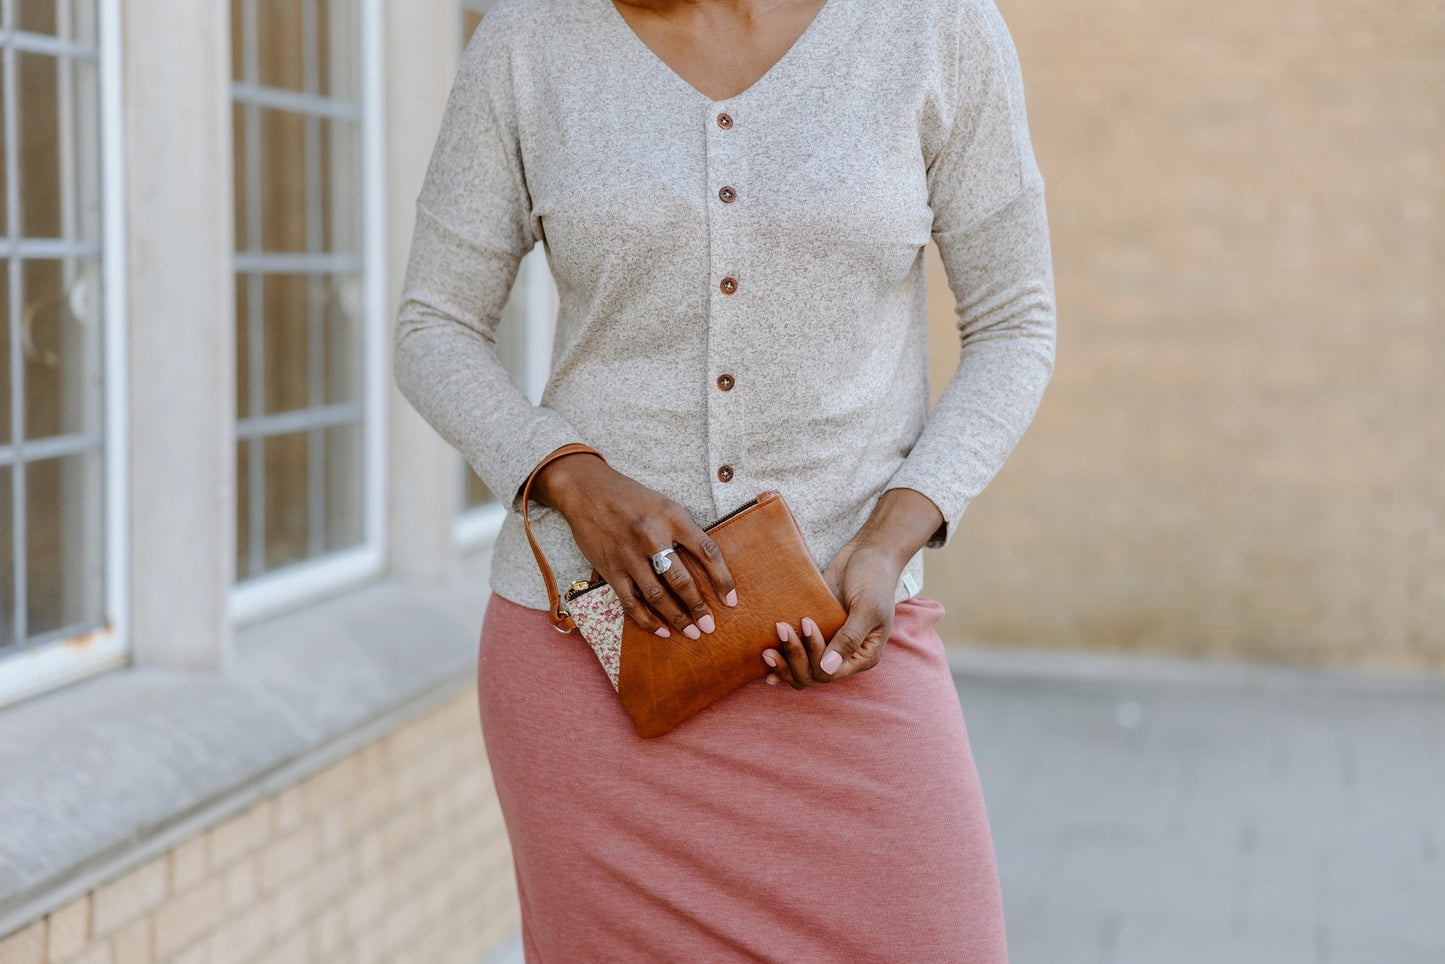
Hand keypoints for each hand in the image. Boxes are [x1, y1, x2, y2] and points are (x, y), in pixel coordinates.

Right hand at [530, 452, 738, 638]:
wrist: (587, 491)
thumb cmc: (631, 498)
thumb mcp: (664, 505)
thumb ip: (683, 531)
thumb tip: (704, 567)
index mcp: (672, 517)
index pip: (706, 551)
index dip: (722, 579)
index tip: (730, 600)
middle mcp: (652, 536)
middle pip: (682, 580)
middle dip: (699, 607)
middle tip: (710, 626)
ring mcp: (629, 554)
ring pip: (657, 596)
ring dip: (677, 618)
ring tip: (691, 632)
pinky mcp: (610, 568)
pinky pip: (631, 601)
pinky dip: (647, 620)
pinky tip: (661, 631)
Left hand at [760, 487, 942, 688]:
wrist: (868, 552)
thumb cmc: (874, 578)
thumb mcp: (867, 608)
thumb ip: (849, 638)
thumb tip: (827, 667)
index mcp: (863, 656)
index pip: (830, 672)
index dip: (813, 655)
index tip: (805, 624)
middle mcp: (845, 655)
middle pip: (812, 675)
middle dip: (794, 659)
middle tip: (780, 630)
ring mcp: (828, 643)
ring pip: (802, 669)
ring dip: (784, 663)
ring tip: (766, 651)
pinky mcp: (815, 629)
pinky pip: (797, 650)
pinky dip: (783, 655)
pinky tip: (763, 656)